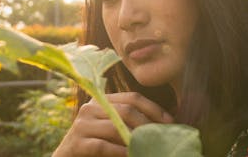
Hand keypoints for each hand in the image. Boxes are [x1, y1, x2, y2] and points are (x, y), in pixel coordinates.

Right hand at [52, 92, 173, 156]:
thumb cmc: (96, 146)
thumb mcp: (114, 131)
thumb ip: (130, 125)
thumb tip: (163, 125)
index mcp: (102, 101)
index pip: (132, 98)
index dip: (153, 108)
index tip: (171, 122)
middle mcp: (91, 108)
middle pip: (126, 110)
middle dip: (148, 125)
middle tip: (163, 137)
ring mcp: (82, 124)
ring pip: (116, 127)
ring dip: (137, 139)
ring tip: (151, 148)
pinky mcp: (76, 143)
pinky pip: (103, 146)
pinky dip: (120, 151)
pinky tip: (131, 155)